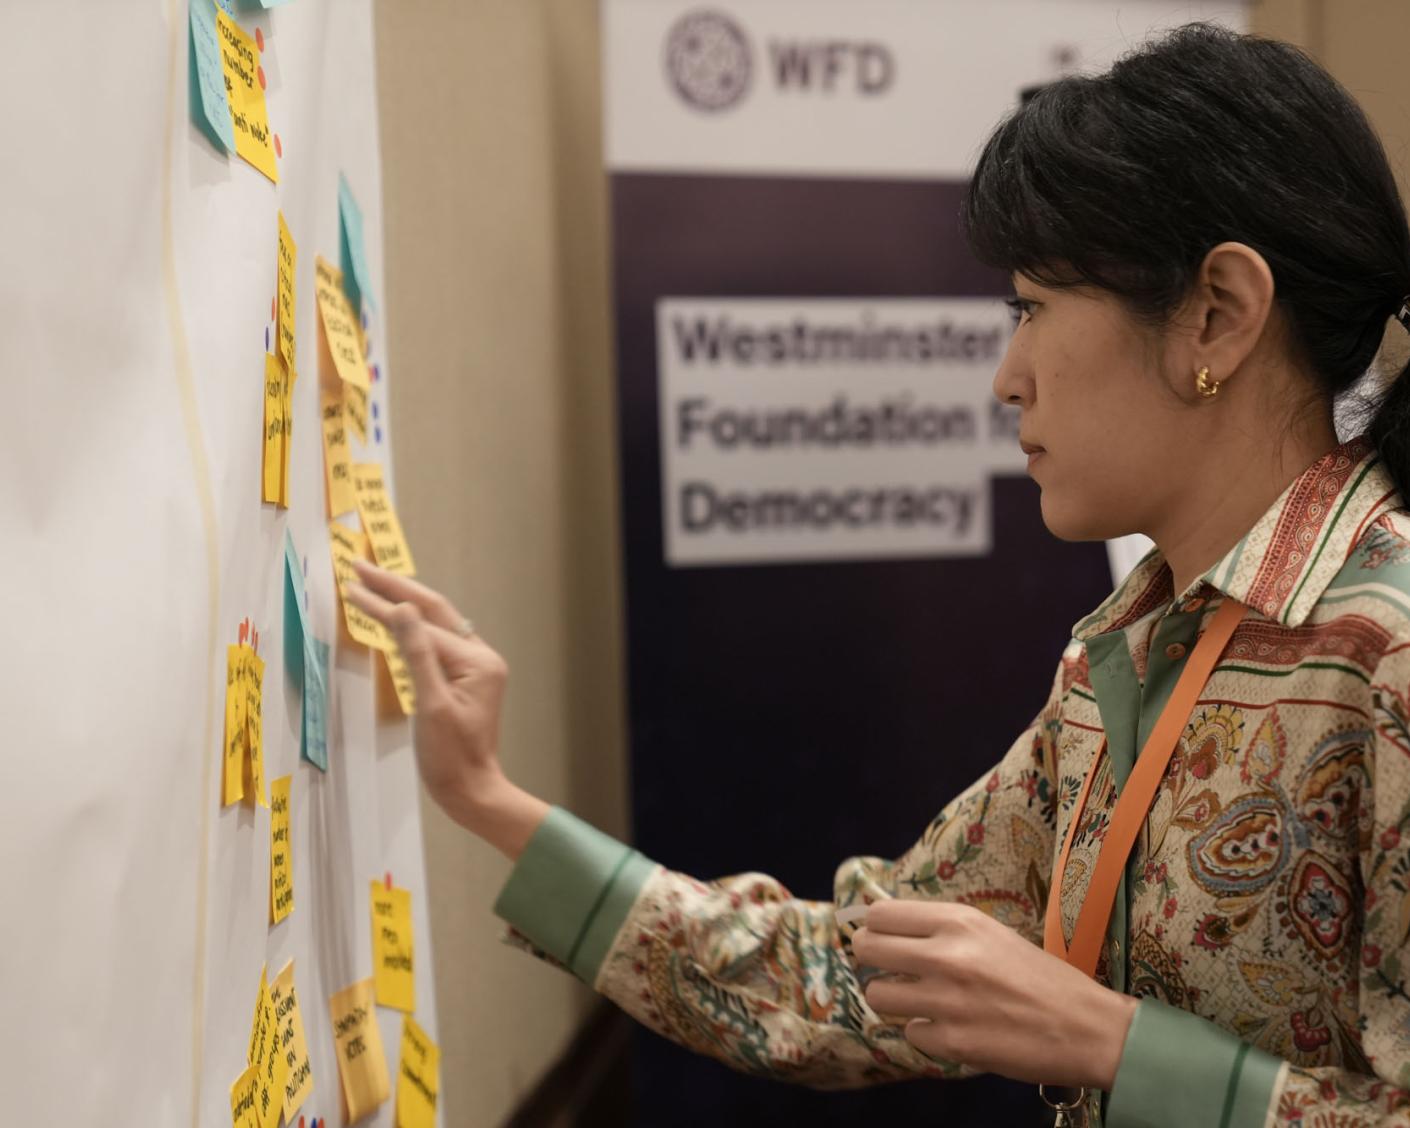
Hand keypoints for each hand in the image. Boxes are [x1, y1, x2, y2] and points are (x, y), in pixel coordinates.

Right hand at [345, 561, 546, 853]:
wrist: (470, 791)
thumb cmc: (450, 757)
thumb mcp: (431, 705)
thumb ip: (417, 653)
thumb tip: (403, 607)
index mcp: (477, 661)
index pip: (422, 623)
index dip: (385, 603)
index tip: (351, 585)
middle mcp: (480, 657)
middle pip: (433, 611)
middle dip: (394, 587)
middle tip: (358, 567)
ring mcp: (474, 667)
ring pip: (434, 623)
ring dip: (402, 601)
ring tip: (371, 582)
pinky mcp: (464, 678)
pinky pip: (434, 642)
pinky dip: (410, 627)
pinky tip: (393, 617)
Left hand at [850, 900, 1136, 1089]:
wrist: (1086, 1027)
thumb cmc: (1039, 976)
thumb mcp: (990, 934)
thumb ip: (942, 929)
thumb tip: (887, 925)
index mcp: (957, 921)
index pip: (880, 914)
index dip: (874, 926)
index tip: (879, 935)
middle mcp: (946, 955)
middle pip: (866, 949)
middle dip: (867, 959)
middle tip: (884, 967)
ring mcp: (946, 1002)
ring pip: (876, 995)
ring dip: (891, 1000)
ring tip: (916, 1000)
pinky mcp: (952, 1043)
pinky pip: (910, 1033)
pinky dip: (925, 1033)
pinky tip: (951, 1028)